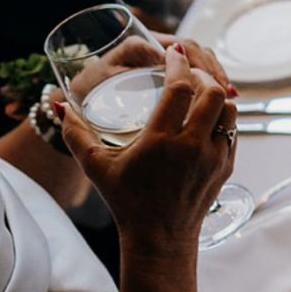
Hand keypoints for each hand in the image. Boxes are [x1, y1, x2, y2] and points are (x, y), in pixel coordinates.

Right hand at [57, 44, 235, 254]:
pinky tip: (207, 114)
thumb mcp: (95, 167)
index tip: (171, 52)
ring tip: (200, 88)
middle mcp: (192, 147)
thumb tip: (58, 105)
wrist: (160, 239)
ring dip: (216, 94)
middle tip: (187, 70)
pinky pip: (232, 131)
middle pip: (212, 93)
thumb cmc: (126, 202)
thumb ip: (75, 133)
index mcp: (160, 142)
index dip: (178, 63)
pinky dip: (222, 116)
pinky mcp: (226, 167)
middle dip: (202, 74)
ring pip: (229, 110)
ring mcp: (213, 158)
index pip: (180, 88)